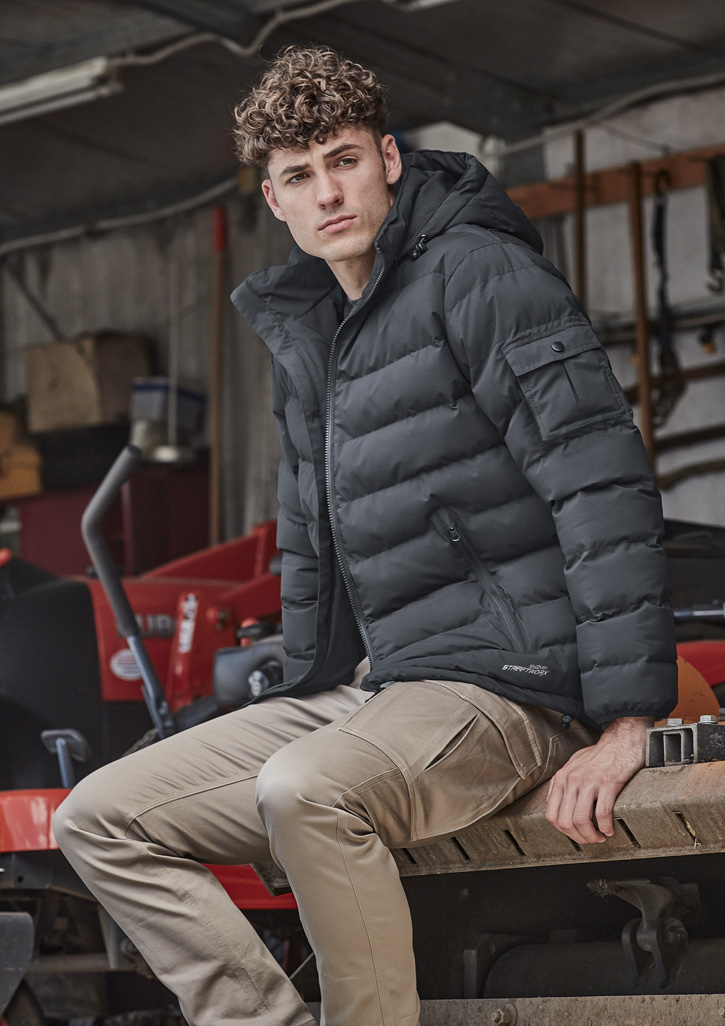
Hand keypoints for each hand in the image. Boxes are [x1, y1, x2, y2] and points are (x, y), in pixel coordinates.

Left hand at [545, 716, 651, 843]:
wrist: (621, 740)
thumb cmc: (600, 754)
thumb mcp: (573, 764)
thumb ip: (563, 783)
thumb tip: (556, 802)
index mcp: (562, 777)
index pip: (551, 814)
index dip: (563, 831)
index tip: (575, 834)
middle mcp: (572, 780)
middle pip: (565, 821)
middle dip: (578, 837)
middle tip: (590, 839)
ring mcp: (589, 781)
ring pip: (581, 820)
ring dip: (591, 835)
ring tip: (600, 836)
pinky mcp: (608, 783)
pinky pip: (602, 814)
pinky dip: (605, 827)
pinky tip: (610, 829)